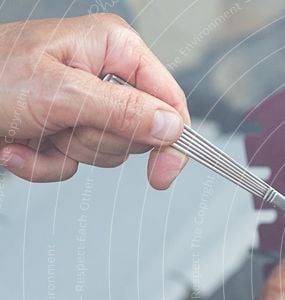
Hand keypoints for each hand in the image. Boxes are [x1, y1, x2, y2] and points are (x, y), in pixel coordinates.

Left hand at [0, 14, 188, 188]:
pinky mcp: (66, 128)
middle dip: (96, 139)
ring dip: (66, 152)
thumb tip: (172, 127)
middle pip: (138, 132)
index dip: (172, 139)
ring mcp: (85, 103)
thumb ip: (123, 111)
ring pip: (107, 152)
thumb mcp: (61, 94)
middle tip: (62, 124)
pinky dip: (45, 163)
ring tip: (35, 129)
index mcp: (113, 49)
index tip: (163, 173)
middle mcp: (104, 74)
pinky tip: (20, 144)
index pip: (169, 99)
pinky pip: (77, 164)